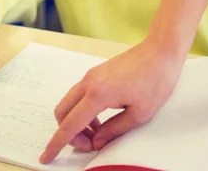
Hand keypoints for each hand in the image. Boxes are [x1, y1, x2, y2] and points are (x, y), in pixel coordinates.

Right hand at [41, 0, 207, 162]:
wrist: (160, 50)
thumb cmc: (155, 80)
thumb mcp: (139, 114)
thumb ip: (114, 130)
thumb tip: (97, 141)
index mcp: (98, 94)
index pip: (70, 125)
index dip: (57, 143)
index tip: (47, 157)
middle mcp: (89, 82)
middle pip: (62, 112)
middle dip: (68, 133)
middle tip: (88, 145)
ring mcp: (92, 75)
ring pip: (69, 102)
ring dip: (76, 121)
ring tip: (97, 133)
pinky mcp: (97, 72)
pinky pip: (79, 94)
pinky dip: (82, 110)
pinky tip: (100, 119)